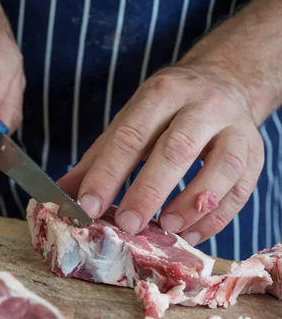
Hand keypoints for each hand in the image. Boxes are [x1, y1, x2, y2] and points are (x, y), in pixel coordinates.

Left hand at [59, 62, 263, 244]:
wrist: (225, 83)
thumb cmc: (169, 111)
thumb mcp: (132, 121)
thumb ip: (100, 157)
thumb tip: (62, 194)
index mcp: (162, 93)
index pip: (131, 135)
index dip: (108, 173)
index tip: (88, 206)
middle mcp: (203, 105)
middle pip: (177, 148)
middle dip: (149, 190)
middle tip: (128, 225)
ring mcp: (235, 128)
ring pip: (222, 167)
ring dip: (193, 204)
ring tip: (168, 229)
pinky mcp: (256, 153)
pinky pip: (241, 189)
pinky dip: (217, 218)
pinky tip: (192, 234)